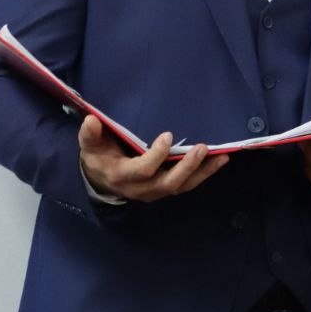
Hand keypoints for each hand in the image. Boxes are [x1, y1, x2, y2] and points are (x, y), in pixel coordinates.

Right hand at [78, 115, 228, 201]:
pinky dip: (204, 174)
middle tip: (201, 148)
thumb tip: (91, 120)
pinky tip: (219, 160)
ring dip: (202, 172)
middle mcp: (141, 189)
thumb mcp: (89, 146)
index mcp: (122, 176)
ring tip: (221, 156)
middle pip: (167, 183)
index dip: (156, 156)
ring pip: (181, 187)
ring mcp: (155, 191)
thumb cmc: (99, 157)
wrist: (102, 180)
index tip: (167, 135)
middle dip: (186, 167)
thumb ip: (90, 134)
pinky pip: (187, 185)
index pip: (142, 170)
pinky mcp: (166, 189)